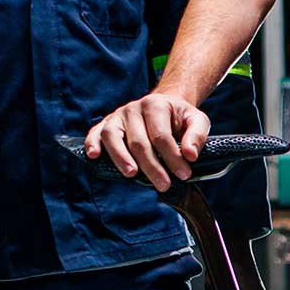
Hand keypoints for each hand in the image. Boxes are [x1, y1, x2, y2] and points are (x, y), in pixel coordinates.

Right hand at [84, 91, 208, 191]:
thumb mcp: (196, 120)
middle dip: (152, 166)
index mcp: (155, 105)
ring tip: (132, 175)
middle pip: (138, 141)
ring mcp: (117, 116)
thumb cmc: (179, 118)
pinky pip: (95, 133)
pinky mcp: (106, 124)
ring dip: (121, 158)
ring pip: (113, 137)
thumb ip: (197, 136)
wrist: (163, 106)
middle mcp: (133, 108)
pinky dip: (92, 144)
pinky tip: (94, 156)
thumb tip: (190, 156)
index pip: (161, 136)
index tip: (184, 174)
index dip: (172, 157)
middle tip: (164, 184)